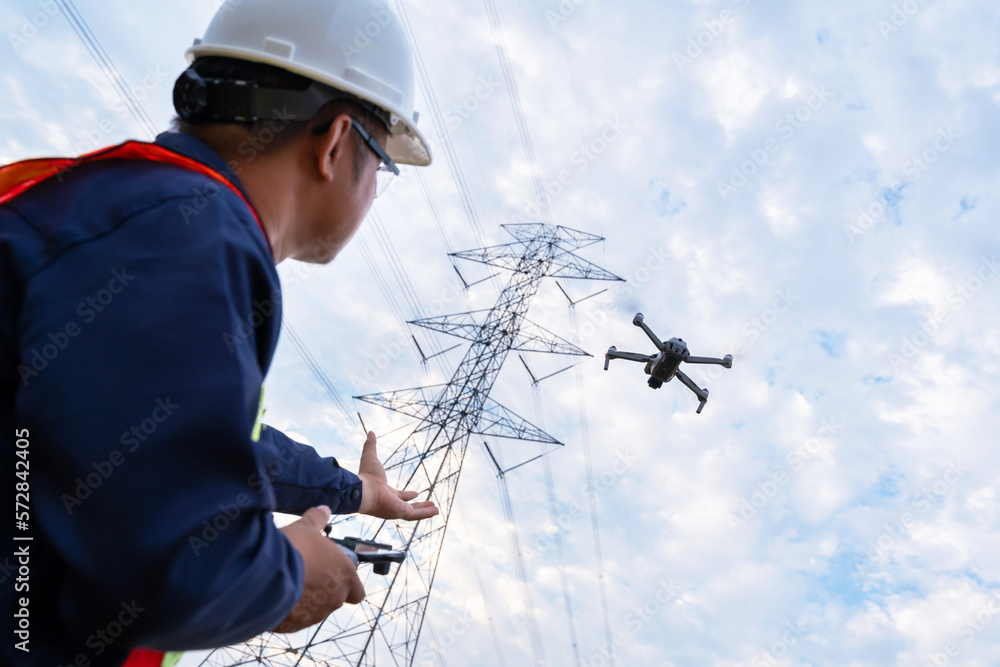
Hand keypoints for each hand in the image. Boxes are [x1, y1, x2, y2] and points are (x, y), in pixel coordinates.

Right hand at [272, 505, 364, 633]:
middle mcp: (335, 599)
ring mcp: (315, 615)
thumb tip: (324, 509)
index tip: (333, 576)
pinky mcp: (295, 625)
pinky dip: (290, 611)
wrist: (265, 573)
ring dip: (306, 601)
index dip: (347, 585)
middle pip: (334, 600)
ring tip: (289, 583)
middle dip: (322, 591)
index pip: (357, 592)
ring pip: (315, 611)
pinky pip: (295, 619)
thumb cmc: (293, 547)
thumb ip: (318, 518)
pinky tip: (278, 595)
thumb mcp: (306, 527)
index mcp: (345, 576)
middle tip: (306, 575)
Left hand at [357, 431, 439, 520]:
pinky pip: (416, 514)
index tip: (416, 494)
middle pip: (408, 506)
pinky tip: (436, 511)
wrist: (364, 490)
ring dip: (425, 511)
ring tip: (436, 510)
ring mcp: (396, 510)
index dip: (407, 495)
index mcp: (385, 493)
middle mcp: (391, 504)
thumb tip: (370, 432)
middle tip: (429, 503)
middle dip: (419, 506)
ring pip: (414, 512)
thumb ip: (371, 445)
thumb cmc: (367, 476)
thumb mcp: (370, 456)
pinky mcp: (401, 512)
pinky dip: (426, 513)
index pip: (399, 495)